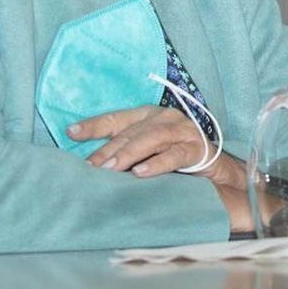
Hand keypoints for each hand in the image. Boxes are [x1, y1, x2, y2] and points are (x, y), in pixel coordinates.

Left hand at [72, 106, 244, 189]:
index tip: (70, 133)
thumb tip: (92, 166)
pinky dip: (157, 164)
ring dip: (129, 154)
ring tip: (111, 169)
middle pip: (132, 132)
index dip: (94, 125)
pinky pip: (175, 155)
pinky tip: (141, 173)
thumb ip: (124, 153)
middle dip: (109, 150)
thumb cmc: (176, 160)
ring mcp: (183, 131)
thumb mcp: (147, 153)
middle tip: (91, 167)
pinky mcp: (198, 148)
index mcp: (149, 115)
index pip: (117, 118)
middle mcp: (165, 118)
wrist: (216, 171)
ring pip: (151, 139)